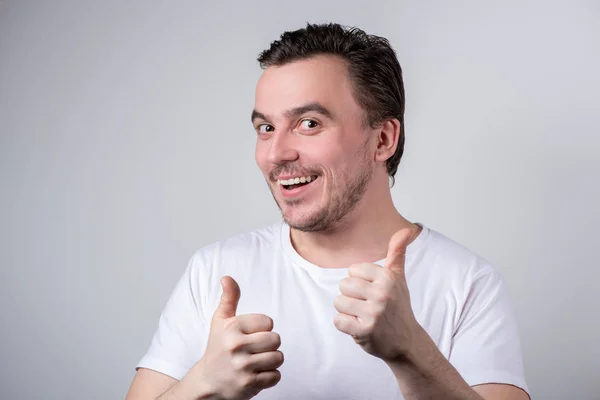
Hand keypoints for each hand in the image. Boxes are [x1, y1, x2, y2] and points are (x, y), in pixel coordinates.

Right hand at [190, 276, 282, 399]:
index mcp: (232, 328)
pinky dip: (270, 376)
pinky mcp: (250, 384)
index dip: (262, 328)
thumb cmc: (218, 347)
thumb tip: (227, 278)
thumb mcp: (220, 321)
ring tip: (256, 361)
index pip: (268, 322)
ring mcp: (243, 367)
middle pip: (276, 339)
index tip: (250, 334)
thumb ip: (228, 298)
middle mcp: (236, 346)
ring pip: (279, 357)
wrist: (208, 382)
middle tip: (255, 349)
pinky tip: (256, 374)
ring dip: (271, 360)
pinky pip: (276, 376)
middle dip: (269, 345)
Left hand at [333, 227, 421, 361]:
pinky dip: (345, 326)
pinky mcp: (365, 331)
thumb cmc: (398, 307)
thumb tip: (406, 229)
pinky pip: (338, 321)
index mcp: (388, 277)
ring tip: (363, 316)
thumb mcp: (399, 278)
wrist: (407, 342)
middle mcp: (382, 293)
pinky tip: (360, 328)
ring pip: (339, 302)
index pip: (353, 270)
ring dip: (347, 312)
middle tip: (367, 306)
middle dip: (351, 297)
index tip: (372, 292)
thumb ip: (397, 253)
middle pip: (343, 285)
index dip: (358, 282)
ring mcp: (374, 313)